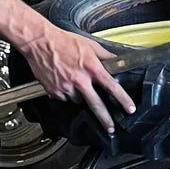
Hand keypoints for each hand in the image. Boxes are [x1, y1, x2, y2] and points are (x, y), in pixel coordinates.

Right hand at [19, 27, 134, 132]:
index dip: (122, 99)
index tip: (129, 108)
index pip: (111, 86)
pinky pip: (65, 98)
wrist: (40, 42)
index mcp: (91, 67)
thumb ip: (104, 55)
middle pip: (96, 104)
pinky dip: (67, 94)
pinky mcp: (54, 91)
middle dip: (105, 119)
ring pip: (79, 100)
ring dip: (81, 97)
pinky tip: (65, 83)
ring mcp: (66, 87)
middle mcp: (79, 79)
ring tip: (77, 85)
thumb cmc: (63, 41)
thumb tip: (116, 60)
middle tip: (111, 128)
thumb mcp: (89, 44)